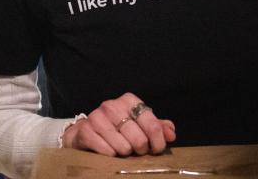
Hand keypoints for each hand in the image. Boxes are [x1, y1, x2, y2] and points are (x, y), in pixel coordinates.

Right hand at [60, 92, 176, 156]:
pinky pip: (108, 152)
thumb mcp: (139, 124)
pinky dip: (112, 156)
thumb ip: (157, 127)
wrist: (87, 131)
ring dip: (125, 153)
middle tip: (137, 150)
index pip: (152, 124)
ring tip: (122, 149)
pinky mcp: (86, 131)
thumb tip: (171, 134)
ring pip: (123, 147)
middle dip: (141, 150)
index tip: (156, 149)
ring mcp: (97, 117)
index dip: (158, 142)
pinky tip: (110, 150)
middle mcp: (112, 105)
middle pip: (139, 139)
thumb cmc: (118, 127)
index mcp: (129, 100)